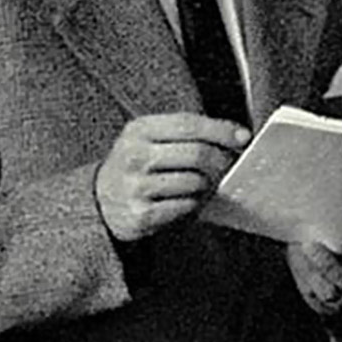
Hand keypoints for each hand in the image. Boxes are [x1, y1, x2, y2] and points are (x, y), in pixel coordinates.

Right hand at [94, 113, 248, 241]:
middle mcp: (134, 157)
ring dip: (207, 185)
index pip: (189, 124)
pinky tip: (187, 200)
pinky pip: (184, 207)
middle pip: (196, 154)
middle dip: (220, 160)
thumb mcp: (149, 137)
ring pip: (194, 182)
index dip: (221, 130)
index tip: (243, 137)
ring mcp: (134, 188)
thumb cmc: (136, 163)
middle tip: (227, 165)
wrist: (98, 199)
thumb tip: (236, 135)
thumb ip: (185, 131)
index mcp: (139, 130)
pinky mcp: (139, 216)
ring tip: (202, 184)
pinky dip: (193, 204)